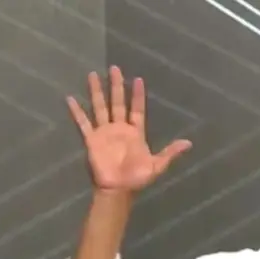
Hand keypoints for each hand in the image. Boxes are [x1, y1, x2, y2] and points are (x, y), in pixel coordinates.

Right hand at [66, 66, 191, 192]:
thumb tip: (189, 144)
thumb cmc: (137, 179)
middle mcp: (119, 128)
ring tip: (93, 74)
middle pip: (117, 102)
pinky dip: (77, 112)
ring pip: (100, 107)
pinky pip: (83, 123)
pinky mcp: (92, 140)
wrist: (118, 190)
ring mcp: (104, 132)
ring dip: (97, 92)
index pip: (137, 109)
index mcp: (135, 132)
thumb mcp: (157, 165)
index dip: (137, 95)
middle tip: (115, 68)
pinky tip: (70, 98)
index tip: (138, 79)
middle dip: (116, 85)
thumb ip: (170, 153)